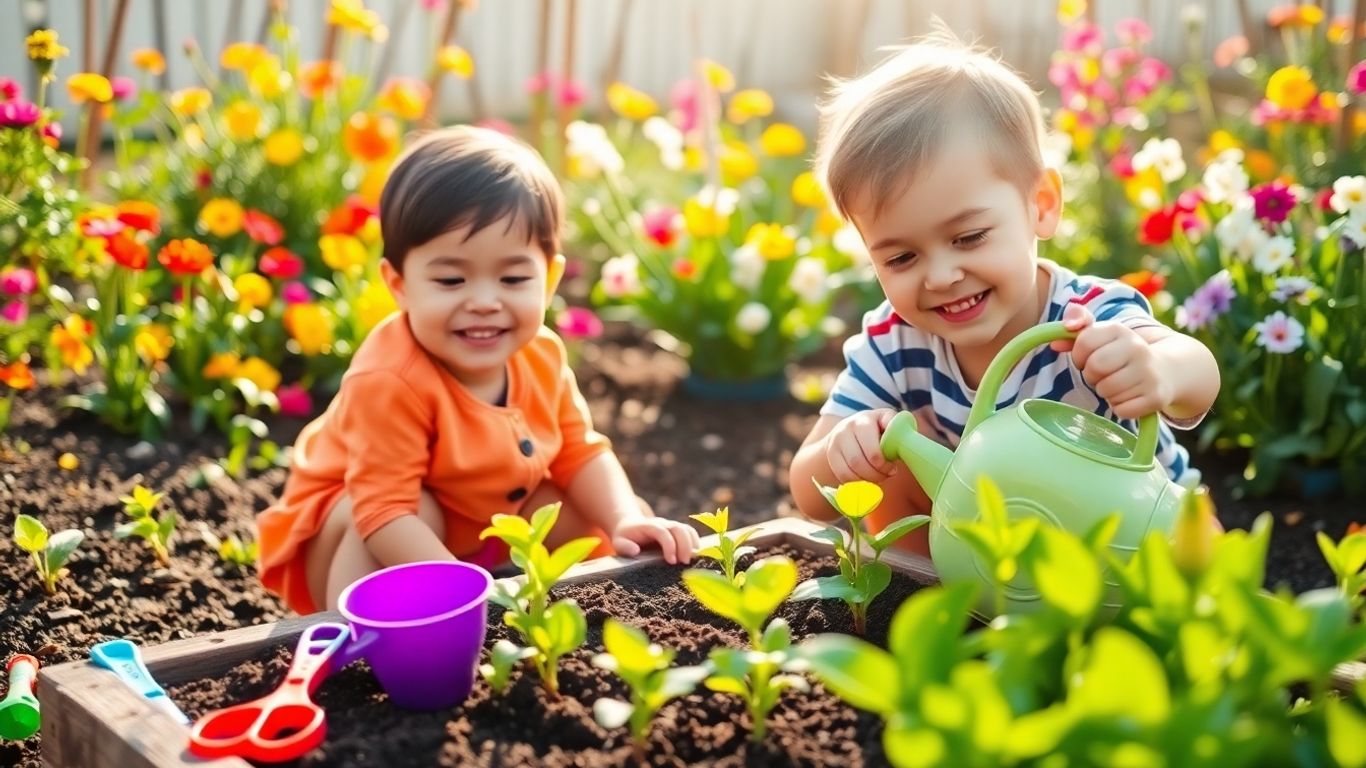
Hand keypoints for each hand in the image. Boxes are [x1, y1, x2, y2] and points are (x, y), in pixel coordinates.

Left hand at [610, 516, 699, 564]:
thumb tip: (635, 550)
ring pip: (686, 529)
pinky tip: (696, 556)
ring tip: (691, 561)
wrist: (630, 526)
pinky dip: (695, 542)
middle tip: (685, 562)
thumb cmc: (625, 538)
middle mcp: (662, 523)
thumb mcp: (619, 542)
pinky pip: (690, 532)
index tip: (671, 561)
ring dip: (692, 544)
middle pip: (678, 528)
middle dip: (684, 545)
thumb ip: (624, 546)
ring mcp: (671, 526)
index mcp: (648, 526)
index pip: (662, 531)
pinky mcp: (677, 531)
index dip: (669, 545)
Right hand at [825, 408, 899, 483]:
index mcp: (864, 420)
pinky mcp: (830, 454)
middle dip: (876, 474)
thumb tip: (906, 442)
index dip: (883, 464)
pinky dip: (855, 482)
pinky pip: (842, 475)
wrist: (849, 430)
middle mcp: (847, 428)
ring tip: (877, 478)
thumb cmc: (877, 428)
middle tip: (886, 475)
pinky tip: (864, 480)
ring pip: (850, 470)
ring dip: (866, 480)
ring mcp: (836, 441)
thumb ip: (897, 428)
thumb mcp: (888, 422)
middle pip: (859, 461)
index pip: (872, 450)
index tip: (892, 468)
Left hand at [1051, 303, 1173, 419]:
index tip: (1087, 359)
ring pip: (1106, 391)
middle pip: (1094, 368)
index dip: (1079, 356)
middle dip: (1091, 376)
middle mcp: (1138, 348)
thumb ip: (1076, 331)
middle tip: (1102, 375)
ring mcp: (1149, 373)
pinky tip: (1129, 397)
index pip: (1083, 343)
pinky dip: (1120, 408)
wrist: (1166, 369)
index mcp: (1120, 330)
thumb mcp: (1102, 336)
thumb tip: (1054, 343)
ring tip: (1117, 385)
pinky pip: (1121, 410)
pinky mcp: (1156, 397)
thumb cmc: (1122, 354)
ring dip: (1106, 393)